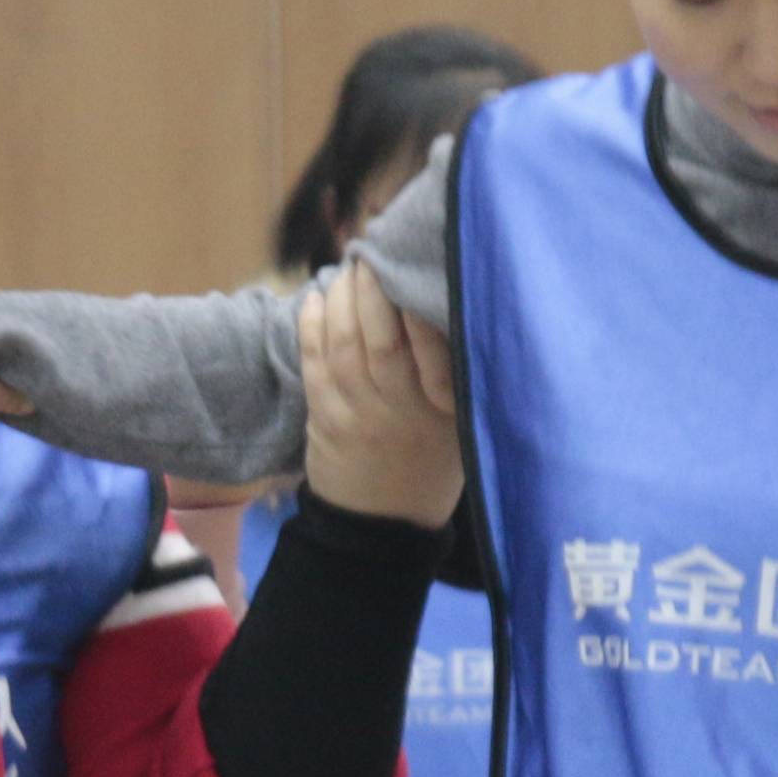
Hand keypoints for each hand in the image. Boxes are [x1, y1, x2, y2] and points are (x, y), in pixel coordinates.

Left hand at [291, 262, 461, 529]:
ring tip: (348, 267)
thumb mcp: (464, 421)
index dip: (417, 296)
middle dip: (373, 284)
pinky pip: (315, 363)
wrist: (383, 528)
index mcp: (448, 406)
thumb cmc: (431, 460)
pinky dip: (313, 324)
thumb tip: (438, 294)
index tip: (413, 256)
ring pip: (346, 342)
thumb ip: (458, 369)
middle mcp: (404, 409)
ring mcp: (361, 415)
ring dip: (342, 296)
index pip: (434, 341)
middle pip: (383, 334)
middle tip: (372, 248)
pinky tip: (319, 297)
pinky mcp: (326, 421)